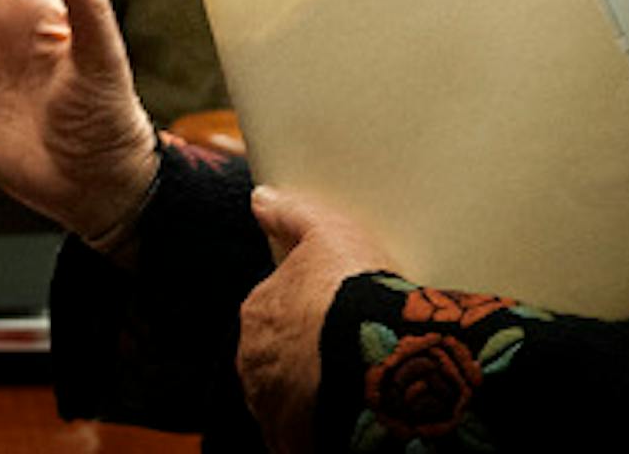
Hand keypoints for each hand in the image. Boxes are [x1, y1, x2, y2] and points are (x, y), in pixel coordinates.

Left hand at [237, 186, 393, 453]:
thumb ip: (292, 215)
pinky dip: (319, 427)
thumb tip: (261, 198)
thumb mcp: (327, 232)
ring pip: (288, 398)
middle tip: (348, 352)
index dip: (307, 314)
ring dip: (311, 394)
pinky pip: (301, 434)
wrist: (374, 359)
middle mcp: (253, 361)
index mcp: (257, 312)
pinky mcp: (291, 440)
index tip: (335, 317)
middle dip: (306, 357)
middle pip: (279, 358)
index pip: (275, 313)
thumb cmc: (351, 293)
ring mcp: (270, 404)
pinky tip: (347, 417)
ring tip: (353, 386)